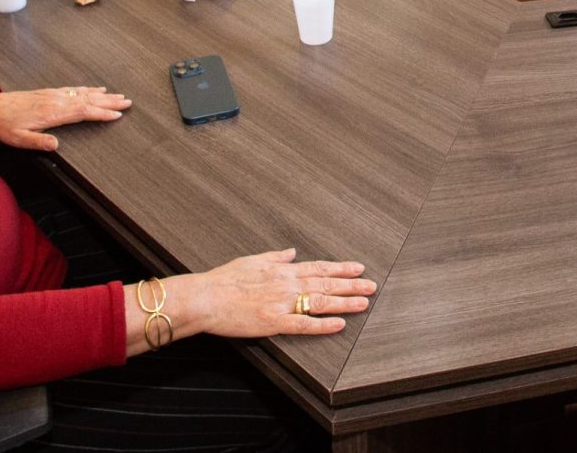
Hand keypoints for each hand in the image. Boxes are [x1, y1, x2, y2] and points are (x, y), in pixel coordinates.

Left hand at [0, 86, 129, 150]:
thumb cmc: (4, 125)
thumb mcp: (18, 139)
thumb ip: (38, 142)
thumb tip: (56, 146)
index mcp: (52, 113)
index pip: (83, 112)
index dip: (102, 113)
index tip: (118, 114)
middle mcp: (56, 100)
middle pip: (88, 99)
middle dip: (109, 101)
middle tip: (128, 101)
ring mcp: (54, 95)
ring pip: (83, 93)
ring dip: (102, 94)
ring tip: (118, 95)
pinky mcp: (49, 92)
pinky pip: (74, 89)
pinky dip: (87, 89)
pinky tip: (94, 89)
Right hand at [171, 249, 376, 340]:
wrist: (205, 297)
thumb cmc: (223, 279)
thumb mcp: (251, 259)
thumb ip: (275, 256)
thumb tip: (292, 251)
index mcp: (282, 270)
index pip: (318, 267)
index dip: (341, 268)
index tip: (358, 267)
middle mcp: (286, 284)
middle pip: (326, 283)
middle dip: (351, 284)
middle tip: (372, 286)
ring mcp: (282, 303)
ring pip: (321, 301)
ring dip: (345, 302)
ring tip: (364, 302)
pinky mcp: (274, 322)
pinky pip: (304, 324)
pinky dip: (323, 325)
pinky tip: (339, 324)